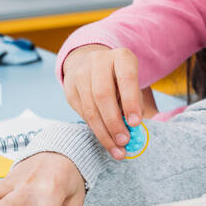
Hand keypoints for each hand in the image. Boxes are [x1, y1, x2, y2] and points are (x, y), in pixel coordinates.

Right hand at [62, 44, 143, 158]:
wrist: (94, 64)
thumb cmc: (121, 78)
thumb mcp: (134, 83)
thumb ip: (136, 102)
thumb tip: (134, 128)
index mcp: (121, 57)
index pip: (126, 78)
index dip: (131, 101)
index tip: (136, 123)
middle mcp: (98, 61)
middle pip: (103, 94)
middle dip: (114, 122)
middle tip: (124, 141)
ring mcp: (81, 73)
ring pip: (90, 107)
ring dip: (103, 132)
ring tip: (116, 148)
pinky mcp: (69, 88)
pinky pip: (81, 112)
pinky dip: (94, 128)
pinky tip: (105, 139)